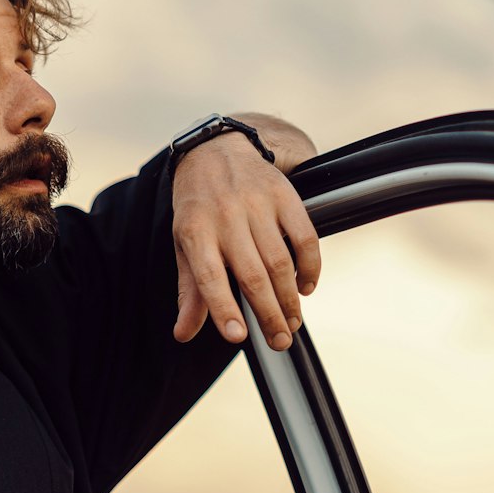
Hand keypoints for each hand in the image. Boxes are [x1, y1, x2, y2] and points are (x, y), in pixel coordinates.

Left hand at [171, 112, 319, 351]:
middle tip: (279, 342)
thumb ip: (190, 292)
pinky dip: (310, 266)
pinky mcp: (284, 195)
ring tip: (291, 323)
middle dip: (268, 314)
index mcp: (195, 232)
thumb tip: (184, 335)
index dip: (223, 308)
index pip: (209, 277)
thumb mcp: (185, 245)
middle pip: (252, 275)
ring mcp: (257, 204)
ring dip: (290, 298)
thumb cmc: (198, 209)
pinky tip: (306, 288)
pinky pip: (305, 237)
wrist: (217, 150)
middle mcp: (226, 217)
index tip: (238, 337)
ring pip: (280, 261)